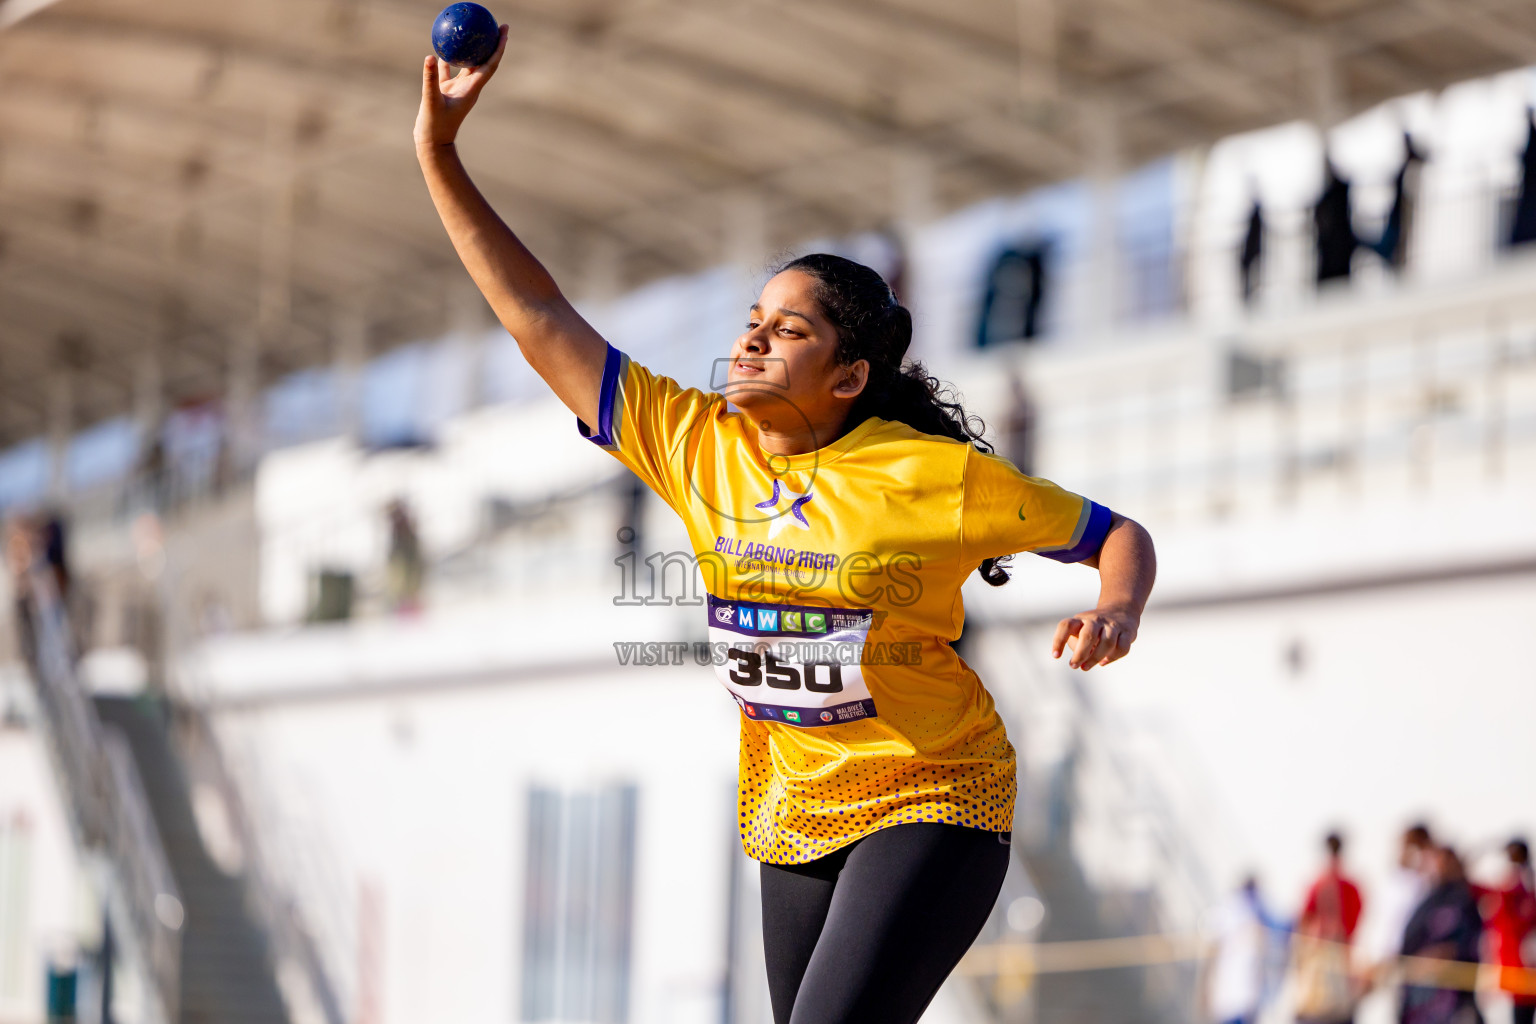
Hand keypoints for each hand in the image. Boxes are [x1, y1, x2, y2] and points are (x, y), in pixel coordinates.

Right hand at [414, 24, 508, 149]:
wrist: (432, 144)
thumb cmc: (435, 127)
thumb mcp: (432, 101)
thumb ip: (431, 79)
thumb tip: (431, 56)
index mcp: (472, 89)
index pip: (490, 64)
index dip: (499, 47)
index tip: (504, 30)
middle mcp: (469, 87)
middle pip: (485, 61)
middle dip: (492, 43)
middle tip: (497, 24)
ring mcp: (459, 89)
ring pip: (468, 64)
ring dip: (472, 48)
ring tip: (472, 31)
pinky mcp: (446, 90)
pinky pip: (449, 69)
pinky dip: (448, 58)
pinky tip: (442, 46)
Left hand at [1051, 605, 1138, 670]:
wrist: (1120, 611)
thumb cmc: (1093, 628)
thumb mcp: (1079, 632)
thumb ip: (1076, 645)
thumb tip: (1081, 659)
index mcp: (1080, 620)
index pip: (1066, 626)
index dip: (1059, 640)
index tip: (1056, 656)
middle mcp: (1095, 620)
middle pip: (1088, 635)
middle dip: (1080, 653)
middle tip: (1073, 666)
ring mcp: (1112, 625)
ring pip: (1107, 643)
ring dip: (1095, 658)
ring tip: (1086, 667)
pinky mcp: (1127, 632)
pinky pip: (1122, 648)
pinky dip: (1112, 657)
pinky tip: (1104, 661)